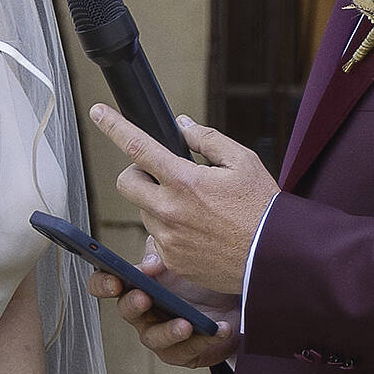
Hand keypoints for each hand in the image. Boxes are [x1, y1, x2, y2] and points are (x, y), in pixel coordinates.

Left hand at [86, 106, 276, 309]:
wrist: (275, 257)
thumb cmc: (262, 207)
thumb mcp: (242, 162)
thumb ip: (207, 140)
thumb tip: (182, 126)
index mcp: (185, 180)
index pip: (138, 147)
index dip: (113, 126)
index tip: (97, 112)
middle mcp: (170, 210)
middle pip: (126, 183)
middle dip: (137, 174)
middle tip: (161, 174)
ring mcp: (168, 238)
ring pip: (144, 210)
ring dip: (158, 203)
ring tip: (195, 208)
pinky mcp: (172, 260)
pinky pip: (158, 238)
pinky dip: (171, 230)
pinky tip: (198, 231)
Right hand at [87, 241, 239, 367]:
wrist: (234, 301)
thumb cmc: (199, 278)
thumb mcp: (179, 256)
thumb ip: (159, 253)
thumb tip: (148, 267)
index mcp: (136, 285)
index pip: (105, 283)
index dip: (103, 284)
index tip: (115, 281)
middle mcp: (142, 313)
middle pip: (126, 311)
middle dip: (134, 305)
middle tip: (145, 297)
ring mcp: (160, 336)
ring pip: (155, 338)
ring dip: (170, 331)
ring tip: (187, 324)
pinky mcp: (183, 354)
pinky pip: (189, 351)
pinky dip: (206, 339)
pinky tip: (220, 328)